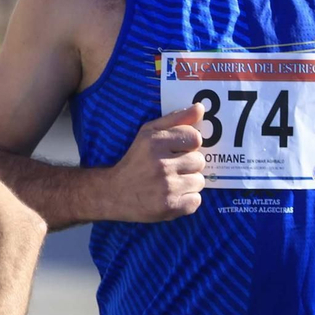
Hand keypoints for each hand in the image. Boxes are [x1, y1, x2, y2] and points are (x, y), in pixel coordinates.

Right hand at [110, 103, 207, 221]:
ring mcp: (166, 188)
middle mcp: (161, 164)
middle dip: (188, 165)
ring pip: (199, 181)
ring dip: (188, 183)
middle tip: (170, 169)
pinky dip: (186, 200)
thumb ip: (175, 120)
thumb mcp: (148, 133)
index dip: (188, 145)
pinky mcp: (170, 207)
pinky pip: (196, 200)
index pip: (195, 138)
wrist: (113, 193)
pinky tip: (171, 196)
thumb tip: (200, 108)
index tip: (175, 151)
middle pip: (199, 161)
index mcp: (155, 142)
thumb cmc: (134, 160)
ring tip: (170, 183)